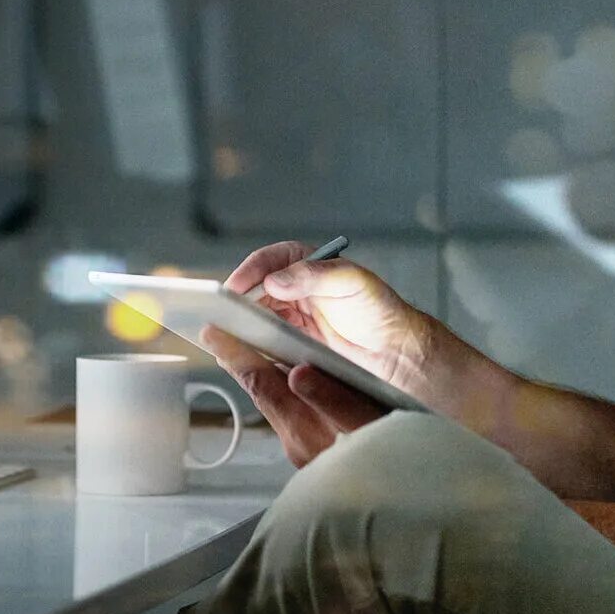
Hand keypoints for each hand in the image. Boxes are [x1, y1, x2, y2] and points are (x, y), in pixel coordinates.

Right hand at [200, 242, 445, 465]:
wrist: (395, 352)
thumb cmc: (380, 310)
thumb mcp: (352, 283)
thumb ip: (314, 275)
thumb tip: (276, 280)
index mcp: (307, 264)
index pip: (269, 260)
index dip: (249, 272)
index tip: (235, 288)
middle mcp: (294, 287)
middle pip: (253, 289)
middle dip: (235, 299)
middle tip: (219, 312)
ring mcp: (290, 316)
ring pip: (253, 315)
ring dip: (237, 322)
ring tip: (222, 331)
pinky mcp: (290, 343)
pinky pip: (261, 339)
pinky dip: (248, 344)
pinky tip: (240, 350)